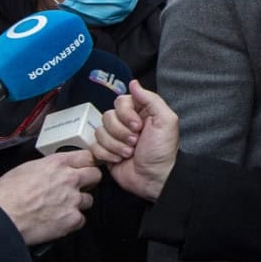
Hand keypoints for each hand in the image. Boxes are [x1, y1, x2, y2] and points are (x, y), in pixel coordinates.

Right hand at [0, 149, 100, 244]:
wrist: (1, 217)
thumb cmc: (5, 195)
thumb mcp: (25, 169)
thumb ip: (45, 168)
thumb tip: (49, 172)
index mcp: (56, 163)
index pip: (87, 156)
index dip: (86, 163)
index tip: (85, 167)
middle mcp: (69, 179)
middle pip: (95, 175)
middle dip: (88, 181)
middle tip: (77, 188)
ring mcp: (73, 200)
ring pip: (88, 200)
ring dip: (78, 203)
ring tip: (62, 207)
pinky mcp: (72, 219)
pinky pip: (81, 220)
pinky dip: (72, 222)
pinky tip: (59, 221)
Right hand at [91, 79, 178, 200]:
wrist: (155, 179)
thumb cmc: (162, 152)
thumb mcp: (166, 121)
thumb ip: (150, 99)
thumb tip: (133, 83)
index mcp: (140, 112)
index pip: (120, 101)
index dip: (126, 114)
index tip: (138, 127)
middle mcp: (126, 123)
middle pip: (107, 116)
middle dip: (121, 132)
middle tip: (135, 143)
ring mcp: (115, 138)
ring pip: (100, 131)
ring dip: (115, 145)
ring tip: (129, 154)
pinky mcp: (106, 152)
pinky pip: (94, 146)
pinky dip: (107, 154)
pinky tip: (119, 160)